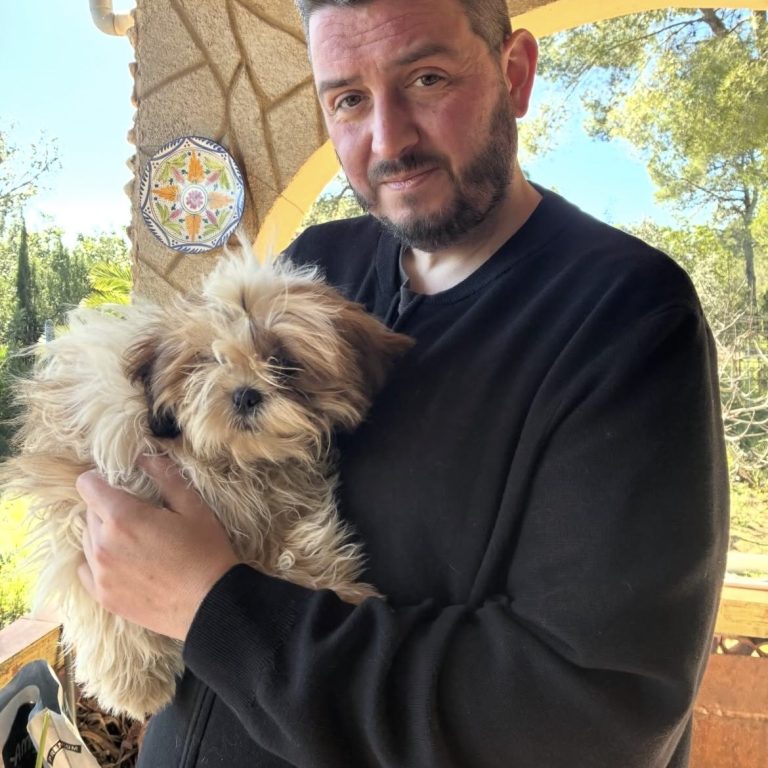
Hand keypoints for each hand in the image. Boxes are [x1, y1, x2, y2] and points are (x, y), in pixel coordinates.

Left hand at [76, 455, 239, 640]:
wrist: (210, 604)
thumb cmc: (205, 551)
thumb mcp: (193, 506)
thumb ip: (164, 476)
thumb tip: (143, 456)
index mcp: (123, 517)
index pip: (87, 485)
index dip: (101, 478)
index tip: (119, 483)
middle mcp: (102, 544)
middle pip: (89, 511)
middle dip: (108, 507)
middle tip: (138, 513)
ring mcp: (100, 573)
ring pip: (87, 539)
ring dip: (104, 533)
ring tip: (135, 540)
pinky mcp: (103, 596)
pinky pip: (86, 569)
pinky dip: (98, 560)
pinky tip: (123, 562)